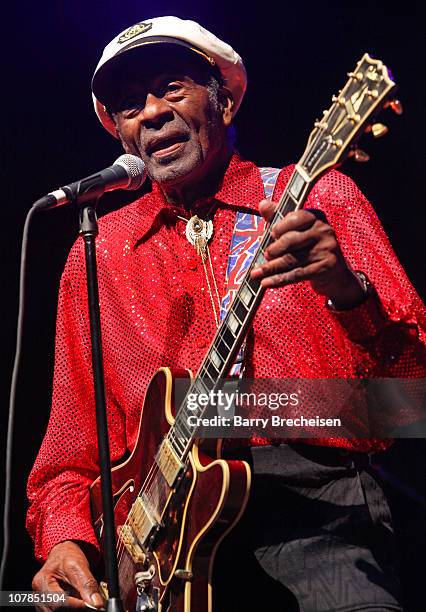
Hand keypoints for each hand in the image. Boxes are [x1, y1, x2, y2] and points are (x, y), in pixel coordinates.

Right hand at [32, 541, 103, 610]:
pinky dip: (70, 609)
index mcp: (42, 582)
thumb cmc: (67, 556)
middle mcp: (37, 595)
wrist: (62, 554)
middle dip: (76, 608)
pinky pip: (57, 611)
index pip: (59, 602)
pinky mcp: (46, 607)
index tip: (93, 604)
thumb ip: (87, 583)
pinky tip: (77, 602)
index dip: (78, 605)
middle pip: (57, 611)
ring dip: (73, 609)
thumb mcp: (79, 565)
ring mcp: (40, 603)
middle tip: (91, 603)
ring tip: (84, 601)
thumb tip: (96, 603)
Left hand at [250, 200, 365, 308]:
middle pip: (291, 240)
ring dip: (270, 268)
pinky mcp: (325, 267)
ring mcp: (326, 249)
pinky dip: (278, 279)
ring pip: (291, 259)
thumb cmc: (309, 246)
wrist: (333, 271)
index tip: (271, 234)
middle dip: (273, 249)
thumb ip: (278, 217)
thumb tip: (262, 204)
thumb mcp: (295, 229)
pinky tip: (266, 283)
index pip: (295, 218)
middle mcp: (323, 231)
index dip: (280, 226)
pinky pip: (297, 274)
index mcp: (316, 217)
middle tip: (266, 255)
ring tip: (256, 273)